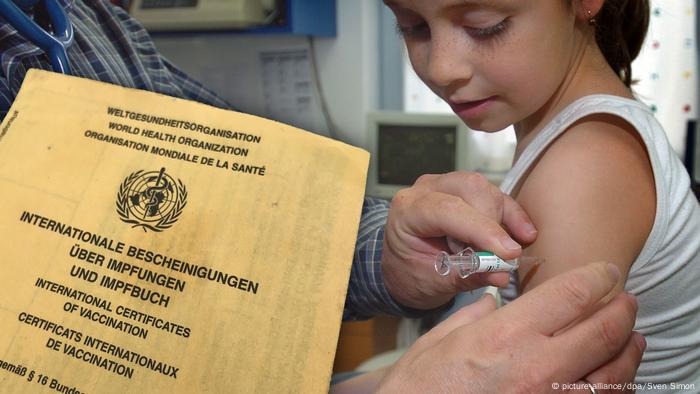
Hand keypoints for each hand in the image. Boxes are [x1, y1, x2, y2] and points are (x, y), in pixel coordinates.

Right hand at [377, 262, 644, 392]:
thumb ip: (473, 315)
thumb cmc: (420, 388)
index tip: (607, 271)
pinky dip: (615, 386)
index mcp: (505, 335)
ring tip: (631, 336)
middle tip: (626, 299)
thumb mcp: (439, 341)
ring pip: (613, 373)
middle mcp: (536, 367)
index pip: (571, 295)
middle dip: (622, 309)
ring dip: (628, 349)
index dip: (598, 277)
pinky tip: (614, 376)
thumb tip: (491, 301)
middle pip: (603, 331)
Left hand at [382, 171, 537, 309]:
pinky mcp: (466, 190)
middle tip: (501, 258)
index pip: (448, 210)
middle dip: (493, 224)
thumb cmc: (411, 274)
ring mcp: (447, 185)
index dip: (482, 230)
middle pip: (471, 189)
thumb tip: (500, 274)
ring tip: (500, 253)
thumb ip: (465, 276)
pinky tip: (524, 235)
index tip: (508, 253)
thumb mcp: (432, 283)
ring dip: (503, 222)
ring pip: (487, 190)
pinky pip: (496, 196)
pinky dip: (511, 216)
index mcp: (407, 211)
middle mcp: (426, 189)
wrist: (403, 268)